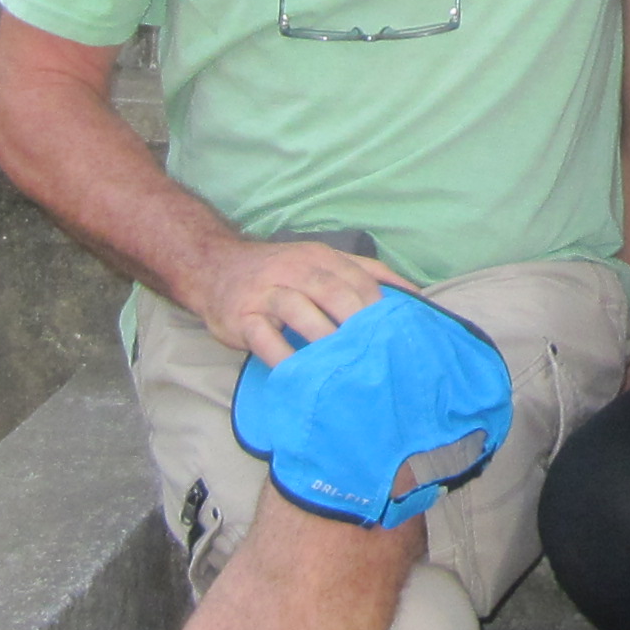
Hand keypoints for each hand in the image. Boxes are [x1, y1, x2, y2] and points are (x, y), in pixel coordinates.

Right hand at [191, 235, 408, 366]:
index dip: (379, 307)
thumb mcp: (322, 261)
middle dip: (358, 321)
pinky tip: (300, 372)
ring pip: (298, 309)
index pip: (358, 280)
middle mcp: (294, 270)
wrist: (214, 267)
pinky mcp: (242, 317)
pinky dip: (282, 355)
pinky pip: (263, 337)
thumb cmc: (280, 271)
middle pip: (333, 292)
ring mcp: (266, 293)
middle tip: (377, 351)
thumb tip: (415, 294)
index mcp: (320, 258)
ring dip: (323, 335)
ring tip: (345, 363)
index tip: (398, 335)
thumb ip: (366, 272)